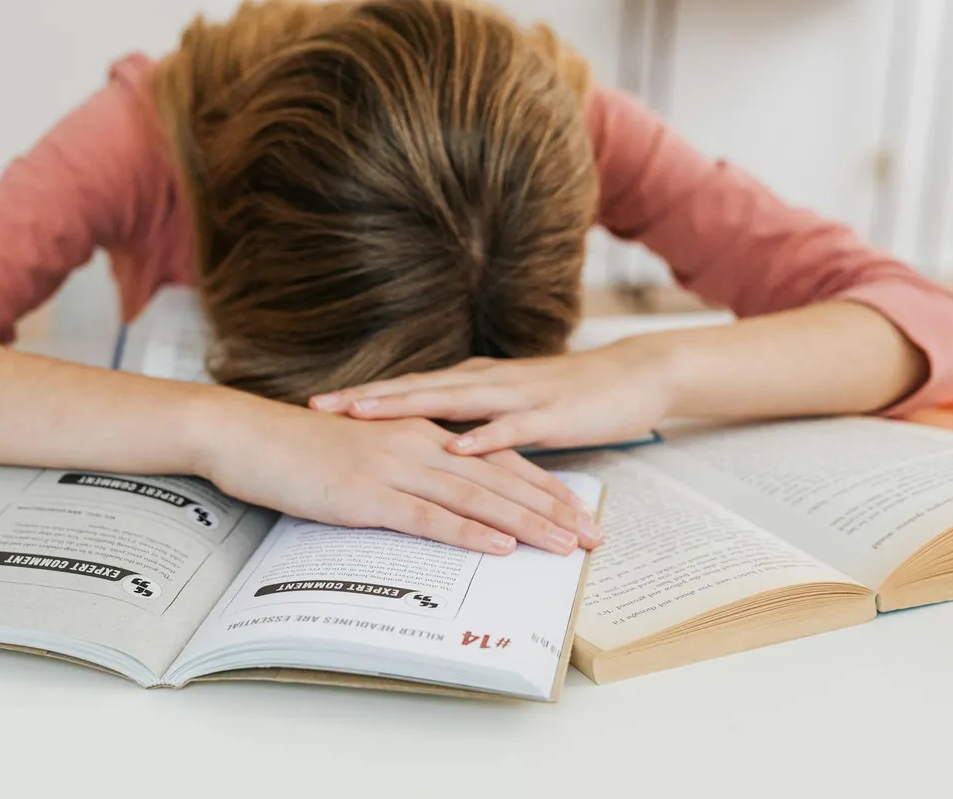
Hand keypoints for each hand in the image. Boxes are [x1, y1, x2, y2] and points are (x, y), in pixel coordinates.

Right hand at [194, 389, 602, 554]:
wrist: (248, 434)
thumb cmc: (299, 447)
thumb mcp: (363, 453)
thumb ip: (402, 469)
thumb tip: (432, 498)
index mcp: (420, 434)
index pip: (495, 460)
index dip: (540, 486)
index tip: (576, 509)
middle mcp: (418, 446)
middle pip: (500, 478)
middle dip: (552, 508)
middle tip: (593, 534)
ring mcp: (394, 469)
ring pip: (476, 498)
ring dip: (526, 523)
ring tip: (566, 545)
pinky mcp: (368, 494)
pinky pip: (429, 516)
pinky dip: (469, 532)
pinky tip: (500, 547)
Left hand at [308, 339, 674, 455]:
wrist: (634, 376)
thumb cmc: (568, 396)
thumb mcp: (508, 405)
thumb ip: (471, 417)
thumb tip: (430, 439)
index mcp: (475, 382)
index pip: (408, 388)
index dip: (363, 396)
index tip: (318, 404)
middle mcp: (487, 382)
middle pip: (416, 389)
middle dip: (367, 399)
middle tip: (321, 405)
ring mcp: (517, 396)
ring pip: (452, 401)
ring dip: (406, 406)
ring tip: (365, 413)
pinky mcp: (550, 415)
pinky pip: (512, 427)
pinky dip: (483, 435)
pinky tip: (456, 445)